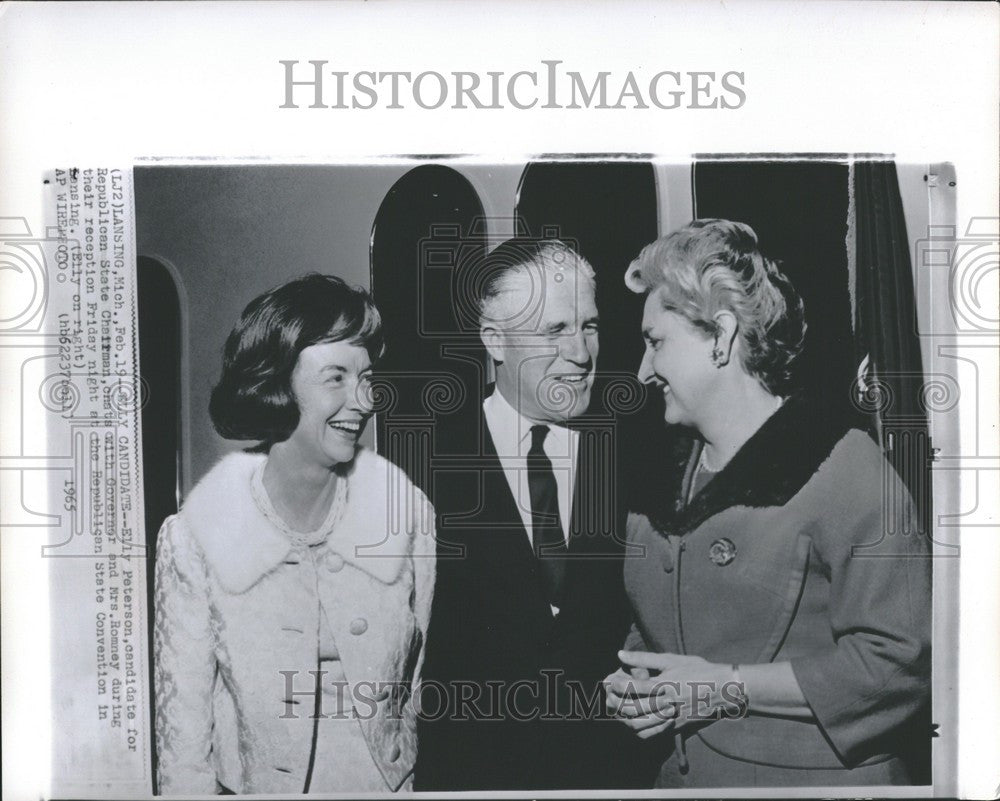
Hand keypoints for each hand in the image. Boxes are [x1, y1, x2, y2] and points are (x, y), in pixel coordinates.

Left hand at [607, 650, 742, 737]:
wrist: (725, 690)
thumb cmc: (699, 670)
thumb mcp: (672, 659)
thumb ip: (644, 658)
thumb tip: (620, 654)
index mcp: (664, 684)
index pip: (632, 687)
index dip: (616, 685)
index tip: (610, 681)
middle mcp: (666, 703)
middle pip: (633, 708)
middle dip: (616, 702)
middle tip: (609, 696)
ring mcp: (672, 718)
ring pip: (640, 725)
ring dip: (624, 718)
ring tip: (619, 708)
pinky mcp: (676, 727)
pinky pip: (652, 734)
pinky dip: (639, 729)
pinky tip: (634, 720)